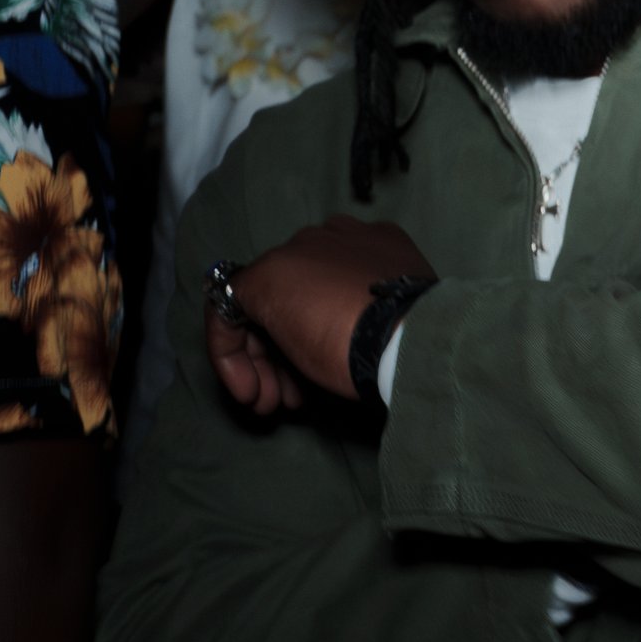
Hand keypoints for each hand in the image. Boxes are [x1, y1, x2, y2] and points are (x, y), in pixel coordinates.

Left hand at [207, 217, 434, 408]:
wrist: (406, 337)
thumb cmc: (411, 334)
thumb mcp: (396, 315)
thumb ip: (371, 310)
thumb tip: (350, 334)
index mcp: (371, 242)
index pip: (328, 285)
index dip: (320, 330)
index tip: (318, 374)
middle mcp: (330, 238)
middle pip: (293, 297)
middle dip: (286, 355)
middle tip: (290, 398)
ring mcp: (296, 254)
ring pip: (264, 310)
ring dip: (265, 363)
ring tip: (275, 403)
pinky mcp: (261, 279)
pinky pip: (230, 314)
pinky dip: (232, 356)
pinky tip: (250, 390)